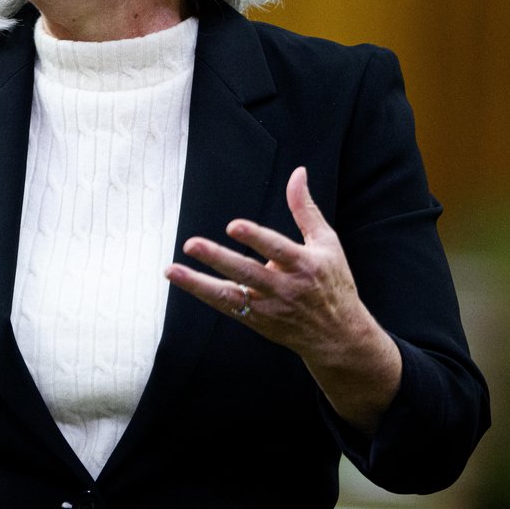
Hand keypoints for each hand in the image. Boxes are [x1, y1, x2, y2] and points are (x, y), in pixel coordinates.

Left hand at [165, 167, 401, 432]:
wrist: (338, 336)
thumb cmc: (332, 281)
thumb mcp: (326, 243)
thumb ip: (305, 209)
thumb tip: (298, 172)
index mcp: (306, 265)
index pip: (278, 249)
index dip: (256, 238)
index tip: (233, 226)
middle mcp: (286, 288)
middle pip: (248, 273)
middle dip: (219, 259)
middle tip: (191, 244)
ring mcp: (270, 308)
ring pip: (231, 296)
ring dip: (199, 284)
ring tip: (171, 270)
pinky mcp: (258, 321)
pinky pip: (227, 307)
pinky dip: (205, 294)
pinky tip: (182, 279)